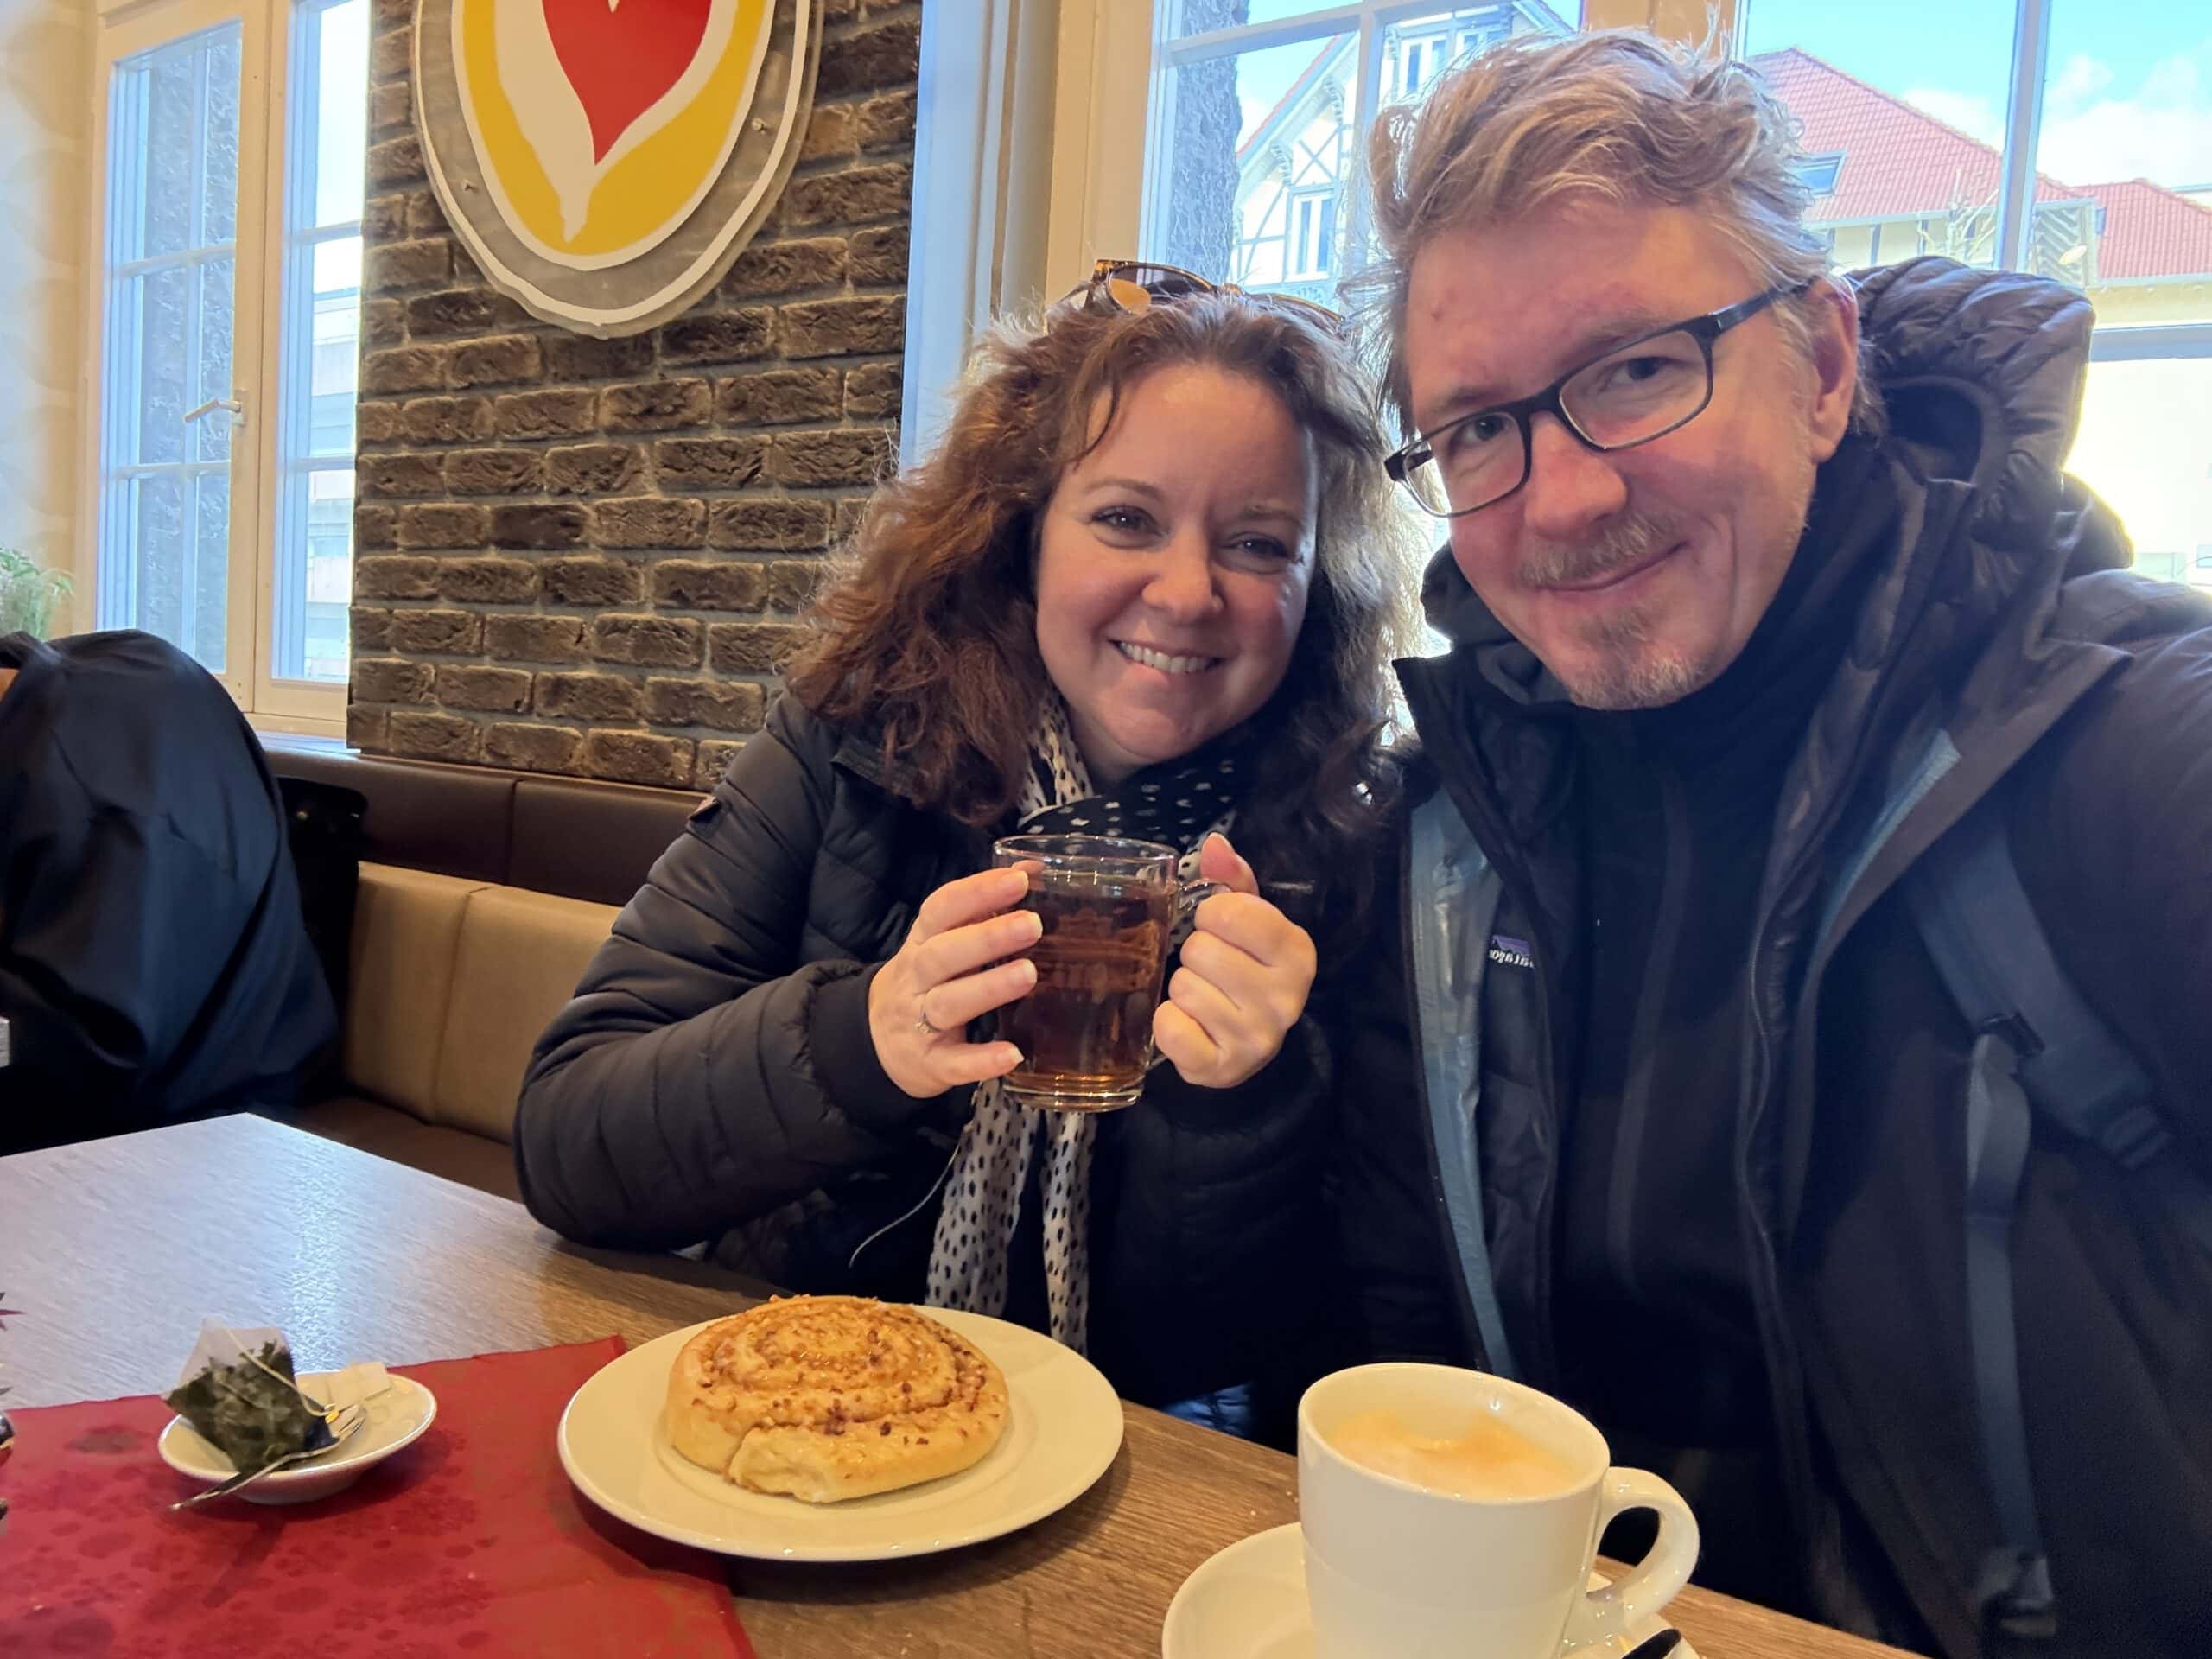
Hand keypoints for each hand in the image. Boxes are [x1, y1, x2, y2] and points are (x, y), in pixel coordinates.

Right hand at [868, 866, 1040, 1098]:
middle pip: (943, 954)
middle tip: (1033, 924)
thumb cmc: (925, 983)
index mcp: (921, 943)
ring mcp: (919, 1023)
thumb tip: (1032, 869)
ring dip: (988, 988)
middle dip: (986, 938)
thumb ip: (981, 911)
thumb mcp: (941, 944)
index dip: (977, 892)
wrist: (872, 1044)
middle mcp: (916, 979)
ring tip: (1029, 974)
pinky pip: (953, 1063)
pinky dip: (981, 1060)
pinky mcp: (930, 1064)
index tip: (1018, 880)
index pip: (941, 910)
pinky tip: (1013, 1054)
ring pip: (948, 1003)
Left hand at [1153, 833, 1316, 1089]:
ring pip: (1182, 988)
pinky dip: (1168, 1024)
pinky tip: (1191, 1026)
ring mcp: (1257, 1039)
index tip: (1222, 930)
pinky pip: (1169, 1029)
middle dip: (1196, 956)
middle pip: (1200, 950)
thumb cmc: (1244, 969)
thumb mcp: (1248, 920)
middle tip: (1212, 971)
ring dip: (1182, 990)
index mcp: (1298, 953)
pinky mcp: (1222, 1069)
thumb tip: (1215, 844)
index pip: (1232, 912)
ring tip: (1205, 999)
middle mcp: (1286, 999)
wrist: (1244, 1044)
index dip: (1214, 916)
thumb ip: (1232, 879)